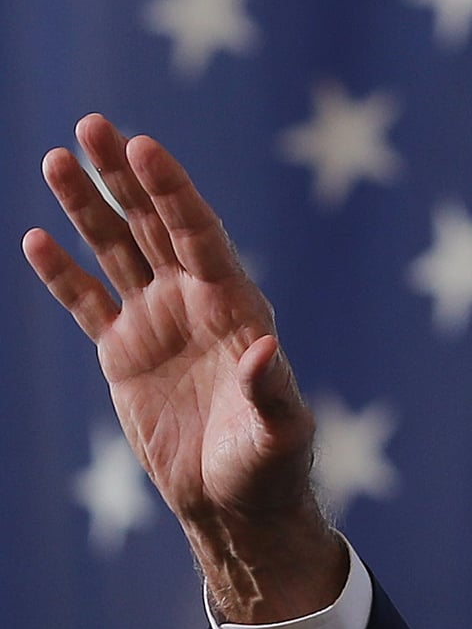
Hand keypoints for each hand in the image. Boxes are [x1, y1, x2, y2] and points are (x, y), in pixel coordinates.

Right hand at [23, 115, 345, 620]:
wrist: (234, 503)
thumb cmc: (268, 467)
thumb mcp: (278, 433)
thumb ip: (270, 391)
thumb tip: (266, 348)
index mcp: (236, 307)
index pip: (199, 234)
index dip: (172, 191)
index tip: (144, 147)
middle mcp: (195, 302)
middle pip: (154, 225)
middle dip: (125, 175)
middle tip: (93, 124)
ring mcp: (157, 322)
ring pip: (116, 250)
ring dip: (87, 206)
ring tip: (57, 158)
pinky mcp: (124, 353)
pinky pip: (87, 303)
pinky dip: (62, 274)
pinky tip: (36, 239)